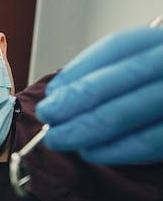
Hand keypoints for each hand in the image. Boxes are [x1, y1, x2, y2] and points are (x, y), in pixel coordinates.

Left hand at [36, 26, 162, 164]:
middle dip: (77, 103)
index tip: (52, 95)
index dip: (78, 73)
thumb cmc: (161, 84)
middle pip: (121, 79)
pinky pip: (153, 140)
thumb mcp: (147, 65)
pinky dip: (118, 150)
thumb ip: (110, 73)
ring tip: (62, 139)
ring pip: (132, 111)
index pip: (118, 48)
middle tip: (49, 120)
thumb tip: (61, 94)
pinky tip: (93, 152)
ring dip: (88, 129)